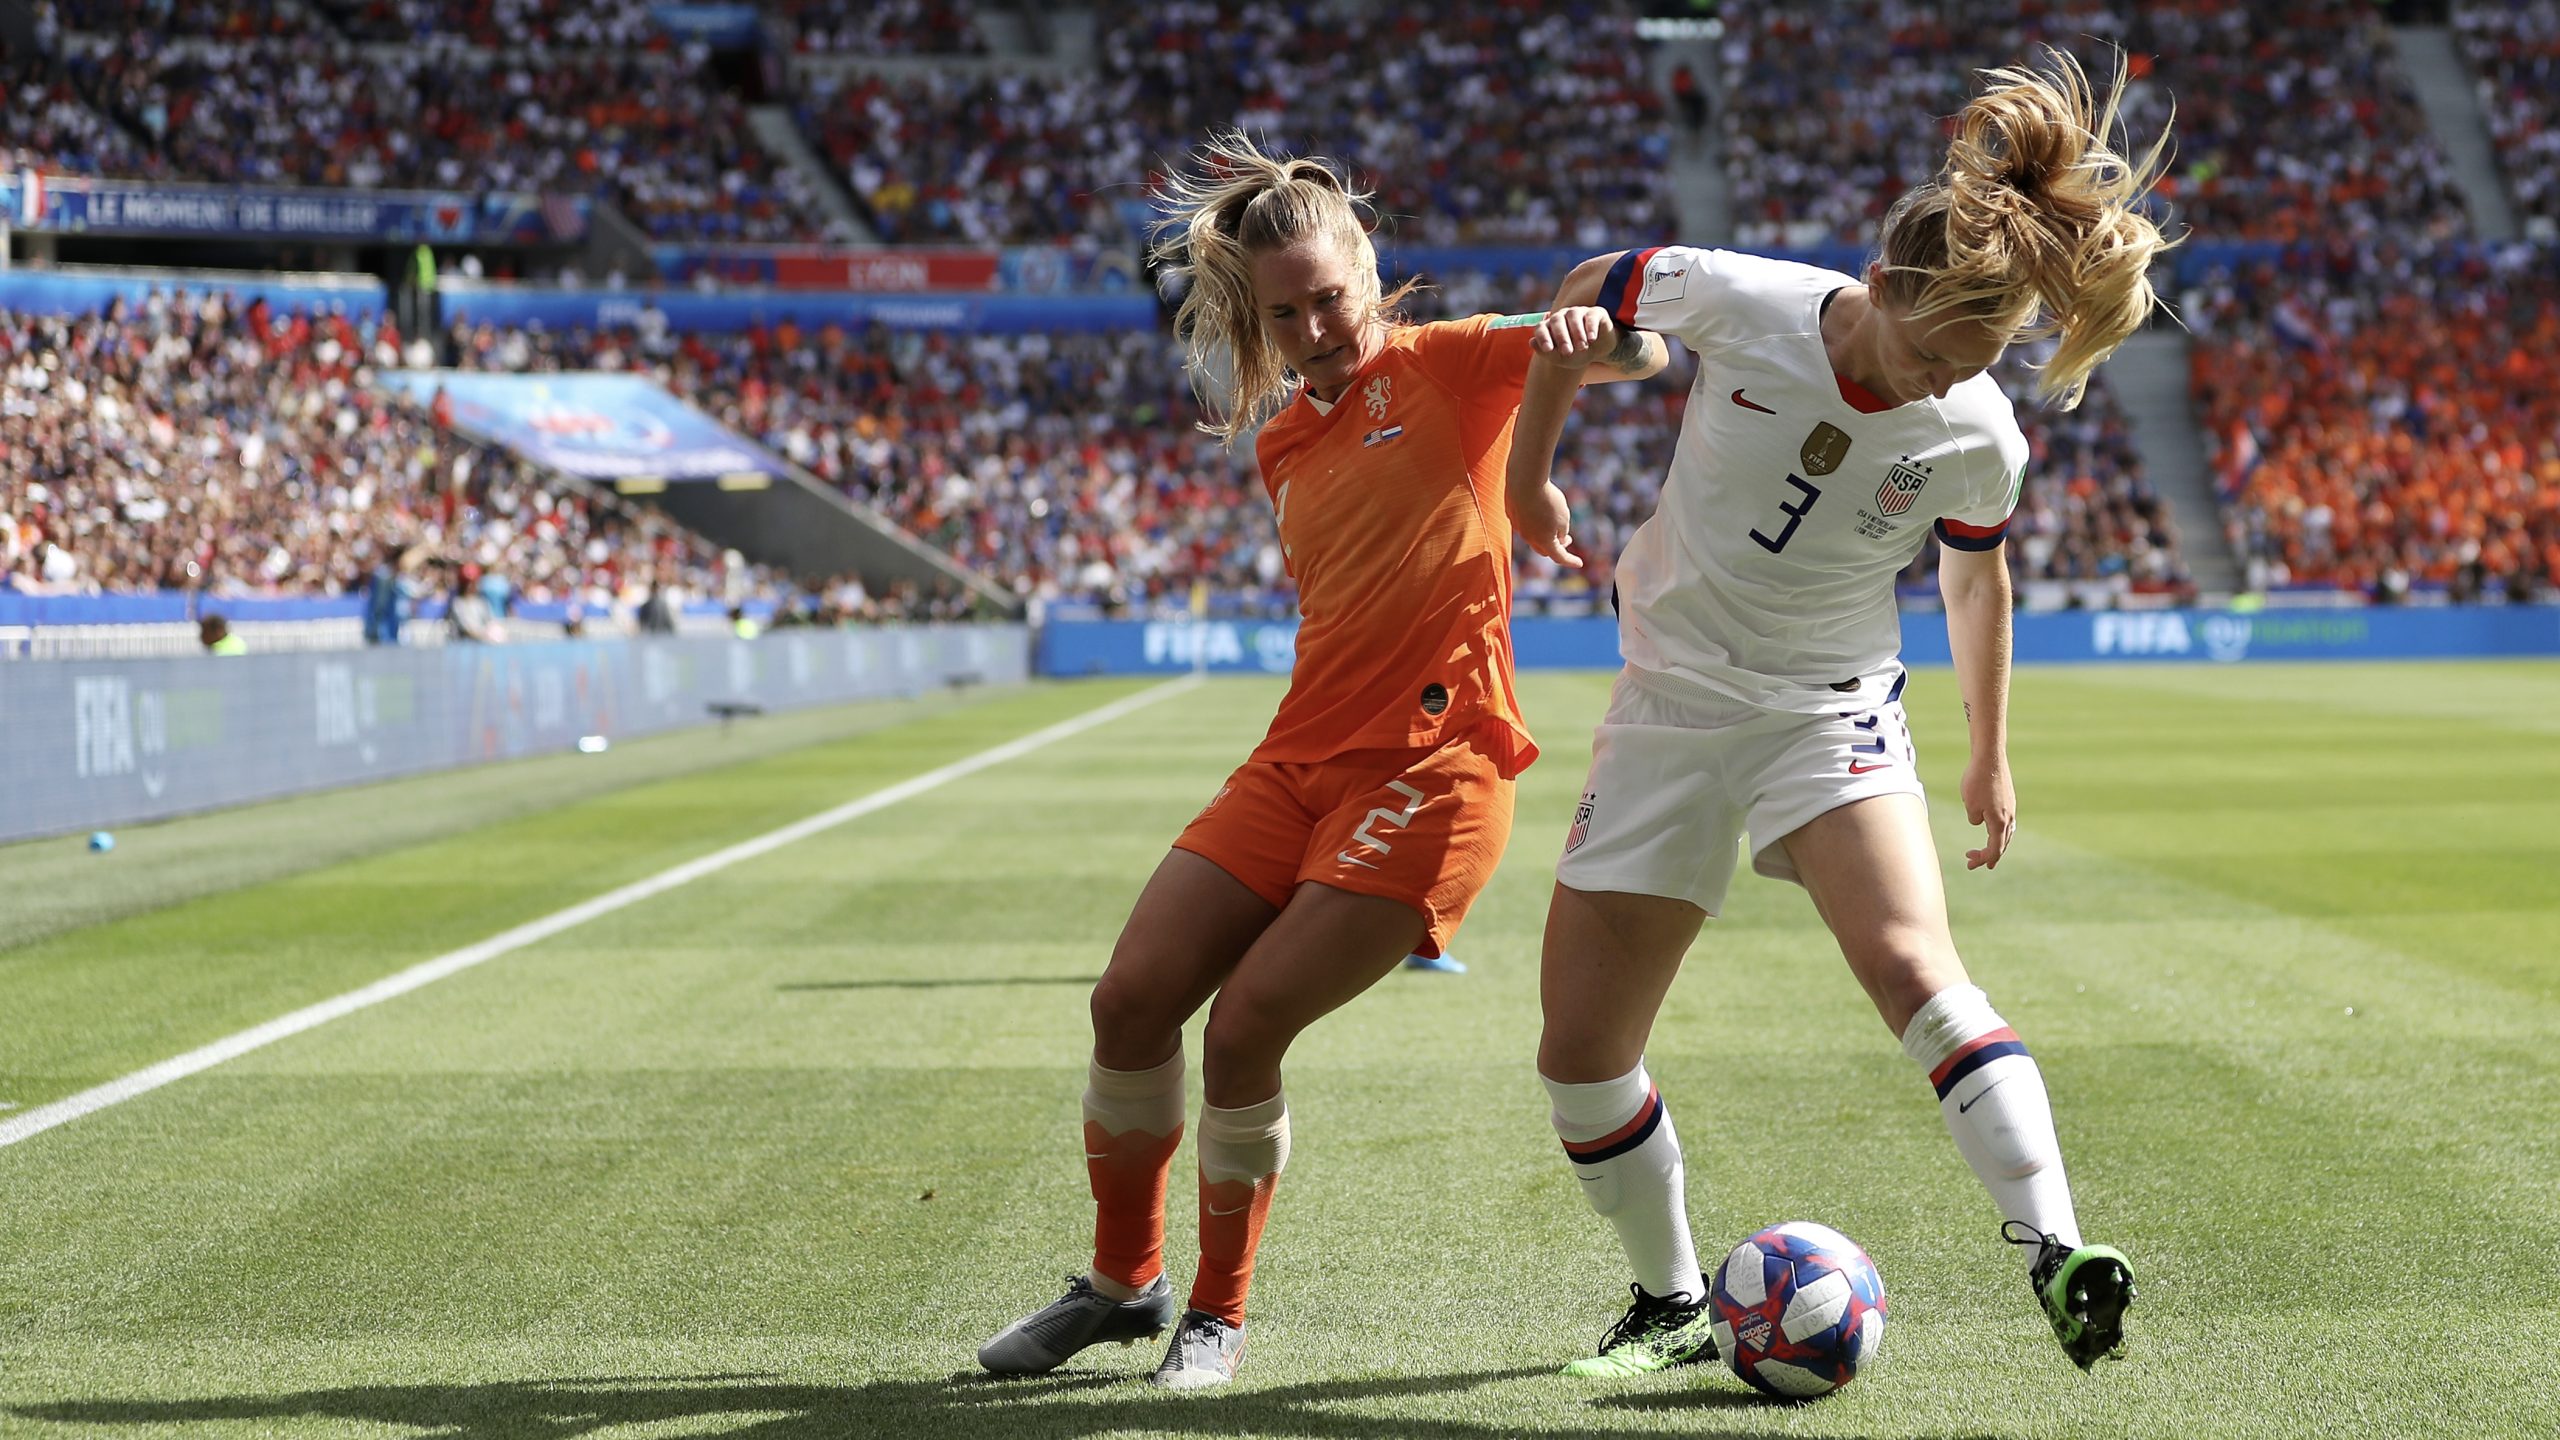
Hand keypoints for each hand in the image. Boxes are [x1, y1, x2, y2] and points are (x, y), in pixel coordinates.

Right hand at [1509, 479, 1582, 568]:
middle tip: (1567, 539)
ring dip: (1544, 534)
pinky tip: (1537, 508)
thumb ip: (1562, 531)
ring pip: (1532, 536)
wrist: (1525, 480)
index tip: (1579, 563)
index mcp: (1544, 542)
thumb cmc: (1548, 499)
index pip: (1559, 557)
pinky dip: (1533, 522)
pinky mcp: (1512, 514)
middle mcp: (1529, 538)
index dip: (1570, 561)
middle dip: (1556, 547)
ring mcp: (1518, 527)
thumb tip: (1558, 537)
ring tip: (1552, 521)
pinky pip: (1524, 523)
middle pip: (1543, 550)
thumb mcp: (1563, 517)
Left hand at [1530, 306, 1621, 368]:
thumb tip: (1532, 342)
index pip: (1541, 328)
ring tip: (1581, 347)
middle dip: (1561, 337)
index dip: (1543, 337)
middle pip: (1557, 320)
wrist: (1598, 352)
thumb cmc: (1576, 355)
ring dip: (1576, 332)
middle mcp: (1562, 316)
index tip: (1548, 349)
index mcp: (1550, 327)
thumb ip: (1548, 353)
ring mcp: (1578, 312)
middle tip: (1567, 352)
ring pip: (1573, 315)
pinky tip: (1591, 339)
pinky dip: (1590, 327)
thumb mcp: (1562, 359)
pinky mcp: (1595, 313)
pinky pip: (1591, 316)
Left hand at [1960, 752, 2015, 870]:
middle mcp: (2009, 817)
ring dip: (1995, 844)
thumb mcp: (1970, 805)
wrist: (1990, 757)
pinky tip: (1993, 829)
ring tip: (1986, 852)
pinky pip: (2006, 822)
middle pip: (2001, 844)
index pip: (1994, 849)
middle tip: (1971, 862)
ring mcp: (2011, 808)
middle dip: (1987, 856)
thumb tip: (1979, 821)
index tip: (1971, 864)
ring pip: (2006, 834)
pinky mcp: (2009, 799)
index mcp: (1999, 822)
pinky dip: (1999, 832)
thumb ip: (1975, 818)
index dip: (1984, 860)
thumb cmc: (1977, 781)